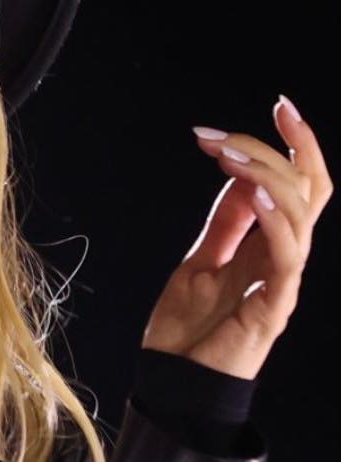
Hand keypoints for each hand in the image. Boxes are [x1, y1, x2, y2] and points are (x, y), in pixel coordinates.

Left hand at [140, 95, 332, 378]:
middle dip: (275, 147)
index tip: (279, 104)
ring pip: (301, 210)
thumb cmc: (189, 327)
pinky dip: (274, 217)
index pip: (300, 182)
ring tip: (223, 155)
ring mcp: (284, 279)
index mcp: (270, 242)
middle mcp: (285, 255)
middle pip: (308, 187)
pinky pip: (287, 253)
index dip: (297, 142)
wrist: (175, 380)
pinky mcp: (274, 303)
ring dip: (262, 173)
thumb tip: (238, 173)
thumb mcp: (202, 259)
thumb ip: (225, 221)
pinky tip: (253, 191)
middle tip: (219, 135)